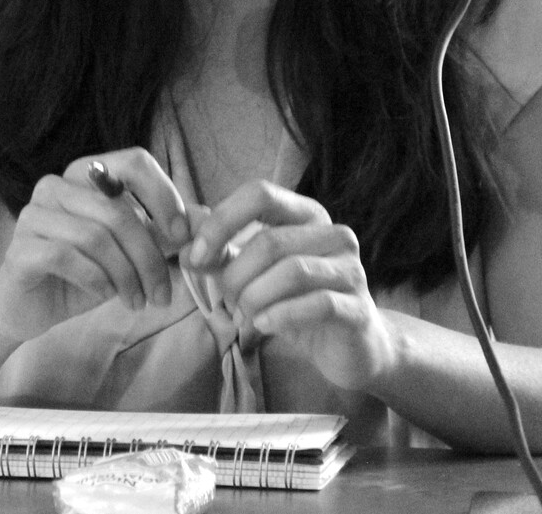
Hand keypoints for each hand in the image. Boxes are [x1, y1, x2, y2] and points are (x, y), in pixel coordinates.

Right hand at [0, 148, 190, 341]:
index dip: (163, 195)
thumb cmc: (87, 272)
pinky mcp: (19, 247)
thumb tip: (205, 217)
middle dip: (149, 256)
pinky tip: (104, 294)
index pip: (135, 161)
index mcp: (89, 173)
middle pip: (119, 209)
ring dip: (126, 276)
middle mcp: (58, 184)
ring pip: (96, 237)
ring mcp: (34, 213)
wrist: (31, 308)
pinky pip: (66, 257)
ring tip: (137, 301)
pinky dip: (95, 281)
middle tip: (163, 293)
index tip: (182, 237)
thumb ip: (167, 232)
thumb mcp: (134, 250)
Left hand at [180, 180, 393, 392]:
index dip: (222, 221)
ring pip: (291, 271)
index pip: (260, 193)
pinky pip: (316, 304)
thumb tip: (184, 225)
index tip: (193, 256)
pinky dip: (280, 316)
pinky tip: (263, 327)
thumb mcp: (253, 272)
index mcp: (306, 214)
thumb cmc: (297, 302)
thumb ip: (222, 248)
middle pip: (269, 240)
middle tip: (224, 301)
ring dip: (254, 298)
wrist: (352, 348)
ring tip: (243, 317)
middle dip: (234, 275)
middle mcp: (334, 233)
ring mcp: (351, 270)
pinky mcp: (358, 308)